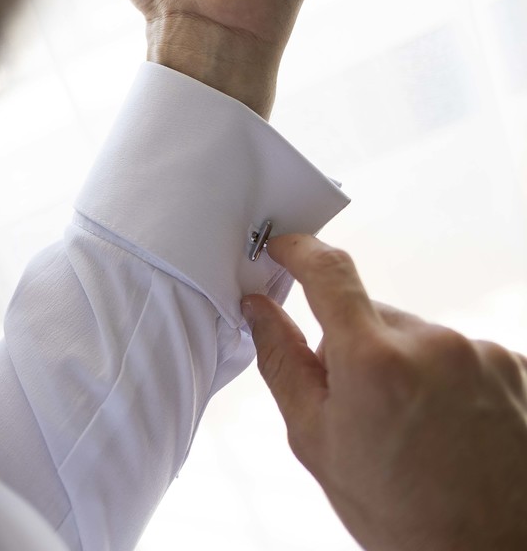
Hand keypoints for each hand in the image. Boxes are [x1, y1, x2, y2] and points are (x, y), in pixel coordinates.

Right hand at [243, 235, 526, 550]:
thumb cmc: (400, 513)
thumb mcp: (317, 442)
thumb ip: (283, 363)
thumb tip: (259, 309)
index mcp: (373, 361)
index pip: (328, 272)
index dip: (299, 251)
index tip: (283, 247)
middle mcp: (433, 345)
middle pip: (373, 317)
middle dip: (356, 347)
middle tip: (358, 407)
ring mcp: (482, 354)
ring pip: (418, 338)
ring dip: (406, 367)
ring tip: (413, 430)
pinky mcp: (517, 367)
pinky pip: (462, 355)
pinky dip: (448, 381)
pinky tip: (449, 429)